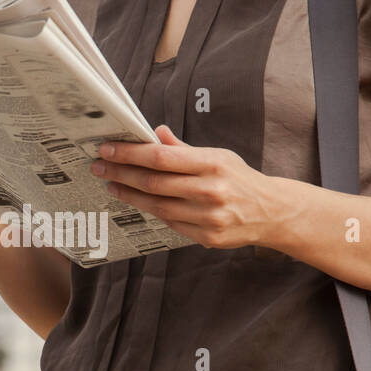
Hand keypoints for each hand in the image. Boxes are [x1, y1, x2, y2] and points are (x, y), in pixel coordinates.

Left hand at [90, 125, 280, 249]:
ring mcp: (208, 217)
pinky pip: (169, 223)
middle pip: (153, 182)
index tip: (108, 149)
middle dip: (121, 173)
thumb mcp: (218, 156)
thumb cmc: (240, 179)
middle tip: (99, 167)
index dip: (129, 154)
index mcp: (211, 164)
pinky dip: (150, 211)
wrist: (271, 212)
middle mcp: (209, 191)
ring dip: (129, 194)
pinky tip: (136, 200)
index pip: (160, 157)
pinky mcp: (207, 238)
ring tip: (112, 184)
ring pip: (157, 206)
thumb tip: (155, 133)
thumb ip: (184, 149)